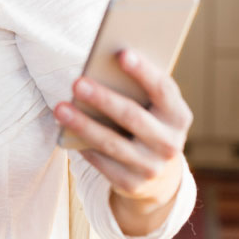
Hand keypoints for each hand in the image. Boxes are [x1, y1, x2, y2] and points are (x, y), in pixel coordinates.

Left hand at [53, 49, 193, 234]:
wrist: (158, 176)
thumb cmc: (147, 125)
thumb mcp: (152, 109)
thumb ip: (136, 90)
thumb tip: (99, 67)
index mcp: (178, 116)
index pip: (163, 90)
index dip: (144, 71)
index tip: (122, 53)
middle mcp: (170, 143)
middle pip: (133, 116)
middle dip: (103, 98)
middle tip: (77, 82)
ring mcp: (152, 166)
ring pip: (112, 143)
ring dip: (83, 124)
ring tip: (60, 107)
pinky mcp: (132, 184)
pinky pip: (102, 163)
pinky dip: (84, 146)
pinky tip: (66, 132)